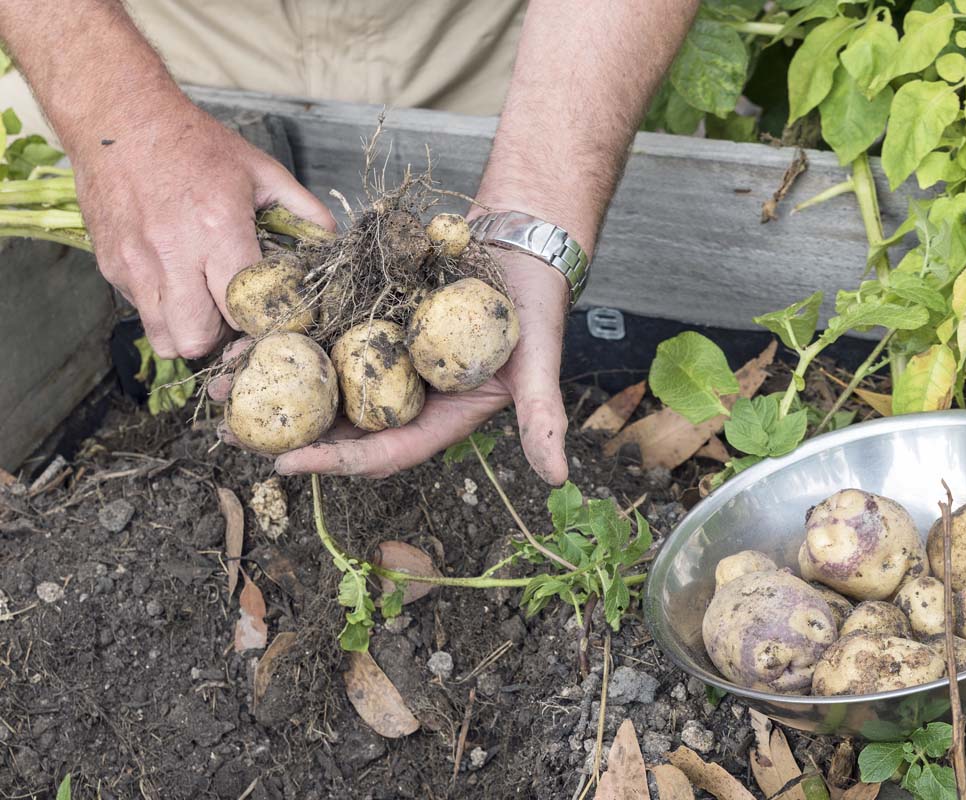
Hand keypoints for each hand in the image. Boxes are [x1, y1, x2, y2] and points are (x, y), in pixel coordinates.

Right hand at [71, 100, 334, 357]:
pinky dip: (164, 311)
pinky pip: (142, 314)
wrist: (119, 118)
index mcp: (217, 229)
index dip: (261, 322)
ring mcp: (135, 264)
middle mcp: (173, 253)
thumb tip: (331, 241)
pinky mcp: (111, 267)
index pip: (244, 309)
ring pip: (166, 338)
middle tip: (235, 317)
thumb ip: (303, 210)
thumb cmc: (194, 144)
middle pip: (199, 339)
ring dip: (191, 332)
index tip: (270, 316)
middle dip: (223, 339)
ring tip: (206, 305)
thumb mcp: (260, 170)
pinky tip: (177, 281)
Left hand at [211, 251, 570, 483]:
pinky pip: (319, 329)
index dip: (338, 460)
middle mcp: (403, 392)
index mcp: (440, 416)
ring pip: (317, 377)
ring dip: (269, 383)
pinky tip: (246, 330)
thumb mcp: (539, 363)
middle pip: (337, 422)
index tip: (290, 464)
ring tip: (216, 383)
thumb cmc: (535, 305)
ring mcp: (380, 354)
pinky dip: (284, 332)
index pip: (384, 449)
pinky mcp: (366, 316)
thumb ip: (541, 418)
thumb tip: (558, 479)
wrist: (522, 241)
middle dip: (283, 431)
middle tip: (229, 434)